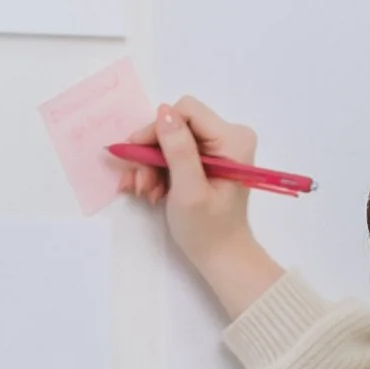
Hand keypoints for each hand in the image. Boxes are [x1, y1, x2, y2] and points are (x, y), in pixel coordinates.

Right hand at [113, 94, 280, 322]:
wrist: (221, 256)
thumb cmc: (208, 229)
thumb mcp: (189, 190)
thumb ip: (178, 150)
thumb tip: (164, 112)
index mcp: (233, 139)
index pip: (186, 113)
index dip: (157, 130)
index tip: (136, 156)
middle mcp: (229, 136)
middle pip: (176, 126)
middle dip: (151, 154)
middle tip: (138, 183)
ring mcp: (218, 147)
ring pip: (170, 140)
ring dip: (151, 166)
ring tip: (144, 192)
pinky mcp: (207, 158)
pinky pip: (174, 153)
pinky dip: (158, 171)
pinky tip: (152, 191)